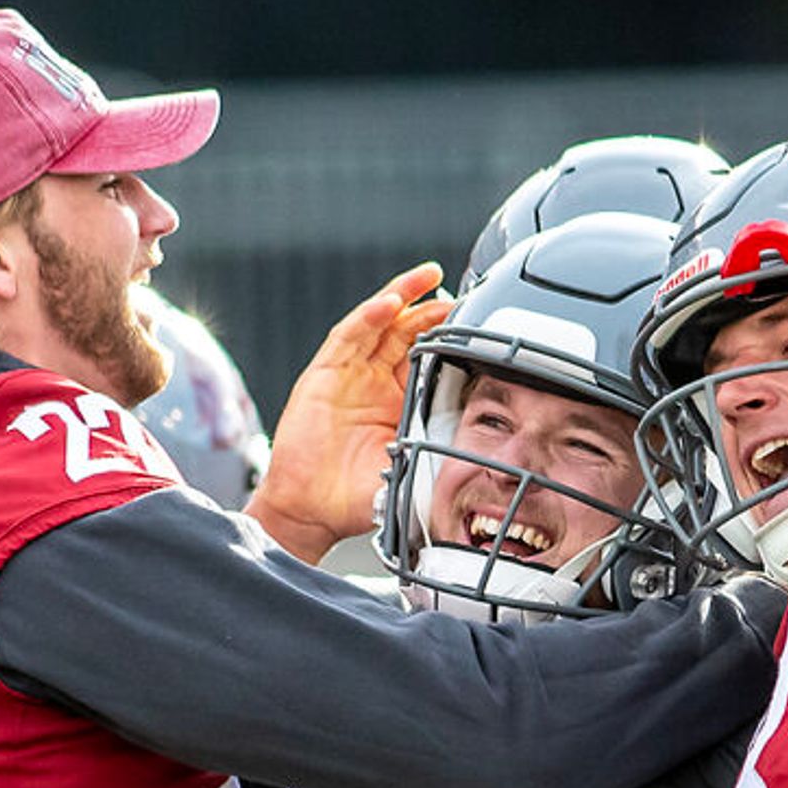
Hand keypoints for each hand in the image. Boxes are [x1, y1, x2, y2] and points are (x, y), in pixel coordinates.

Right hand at [244, 264, 446, 561]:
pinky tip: (389, 304)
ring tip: (426, 276)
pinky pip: (349, 336)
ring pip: (380, 323)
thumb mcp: (407, 474)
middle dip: (432, 308)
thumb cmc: (353, 498)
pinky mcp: (324, 373)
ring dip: (403, 296)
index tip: (475, 322)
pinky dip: (368, 317)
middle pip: (407, 331)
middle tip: (460, 293)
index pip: (429, 358)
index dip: (449, 337)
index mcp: (401, 404)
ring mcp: (350, 374)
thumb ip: (434, 458)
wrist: (309, 511)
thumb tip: (478, 456)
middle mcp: (376, 382)